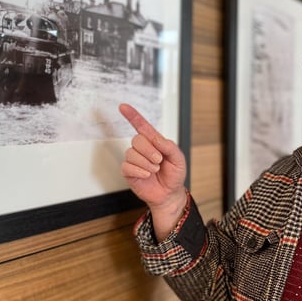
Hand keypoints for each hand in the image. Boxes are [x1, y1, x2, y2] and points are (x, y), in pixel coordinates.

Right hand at [119, 103, 187, 239]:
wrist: (169, 194)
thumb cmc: (174, 175)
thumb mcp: (178, 159)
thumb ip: (169, 146)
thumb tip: (156, 138)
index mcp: (154, 142)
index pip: (141, 125)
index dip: (132, 115)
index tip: (123, 106)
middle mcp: (142, 149)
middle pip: (137, 139)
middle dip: (150, 150)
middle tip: (159, 161)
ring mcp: (134, 160)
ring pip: (131, 153)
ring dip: (146, 163)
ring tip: (155, 170)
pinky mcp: (128, 172)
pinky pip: (127, 166)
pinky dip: (140, 171)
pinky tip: (147, 175)